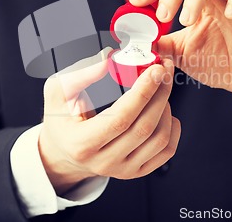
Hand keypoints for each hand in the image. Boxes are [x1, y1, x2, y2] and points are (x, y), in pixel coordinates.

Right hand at [39, 48, 179, 194]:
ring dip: (166, 108)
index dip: (142, 93)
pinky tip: (166, 112)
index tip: (154, 70)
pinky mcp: (136, 171)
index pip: (120, 118)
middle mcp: (103, 161)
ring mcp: (122, 170)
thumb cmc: (61, 119)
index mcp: (82, 143)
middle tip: (164, 70)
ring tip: (161, 89)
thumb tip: (108, 60)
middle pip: (144, 128)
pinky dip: (173, 129)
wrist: (64, 151)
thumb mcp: (58, 93)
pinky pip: (165, 152)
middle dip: (160, 94)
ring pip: (159, 140)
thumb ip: (80, 75)